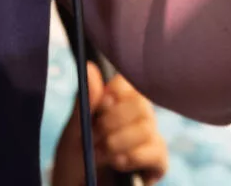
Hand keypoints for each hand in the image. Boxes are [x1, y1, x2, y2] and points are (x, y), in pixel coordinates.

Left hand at [53, 62, 168, 185]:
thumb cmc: (74, 163)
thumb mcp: (72, 134)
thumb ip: (84, 103)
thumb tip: (90, 67)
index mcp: (118, 105)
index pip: (129, 82)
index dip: (117, 92)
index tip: (103, 105)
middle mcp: (138, 119)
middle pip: (140, 104)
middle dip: (113, 122)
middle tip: (95, 137)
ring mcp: (149, 141)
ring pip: (147, 127)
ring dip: (119, 142)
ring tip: (100, 155)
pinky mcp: (157, 163)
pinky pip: (157, 151)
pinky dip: (135, 156)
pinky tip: (118, 163)